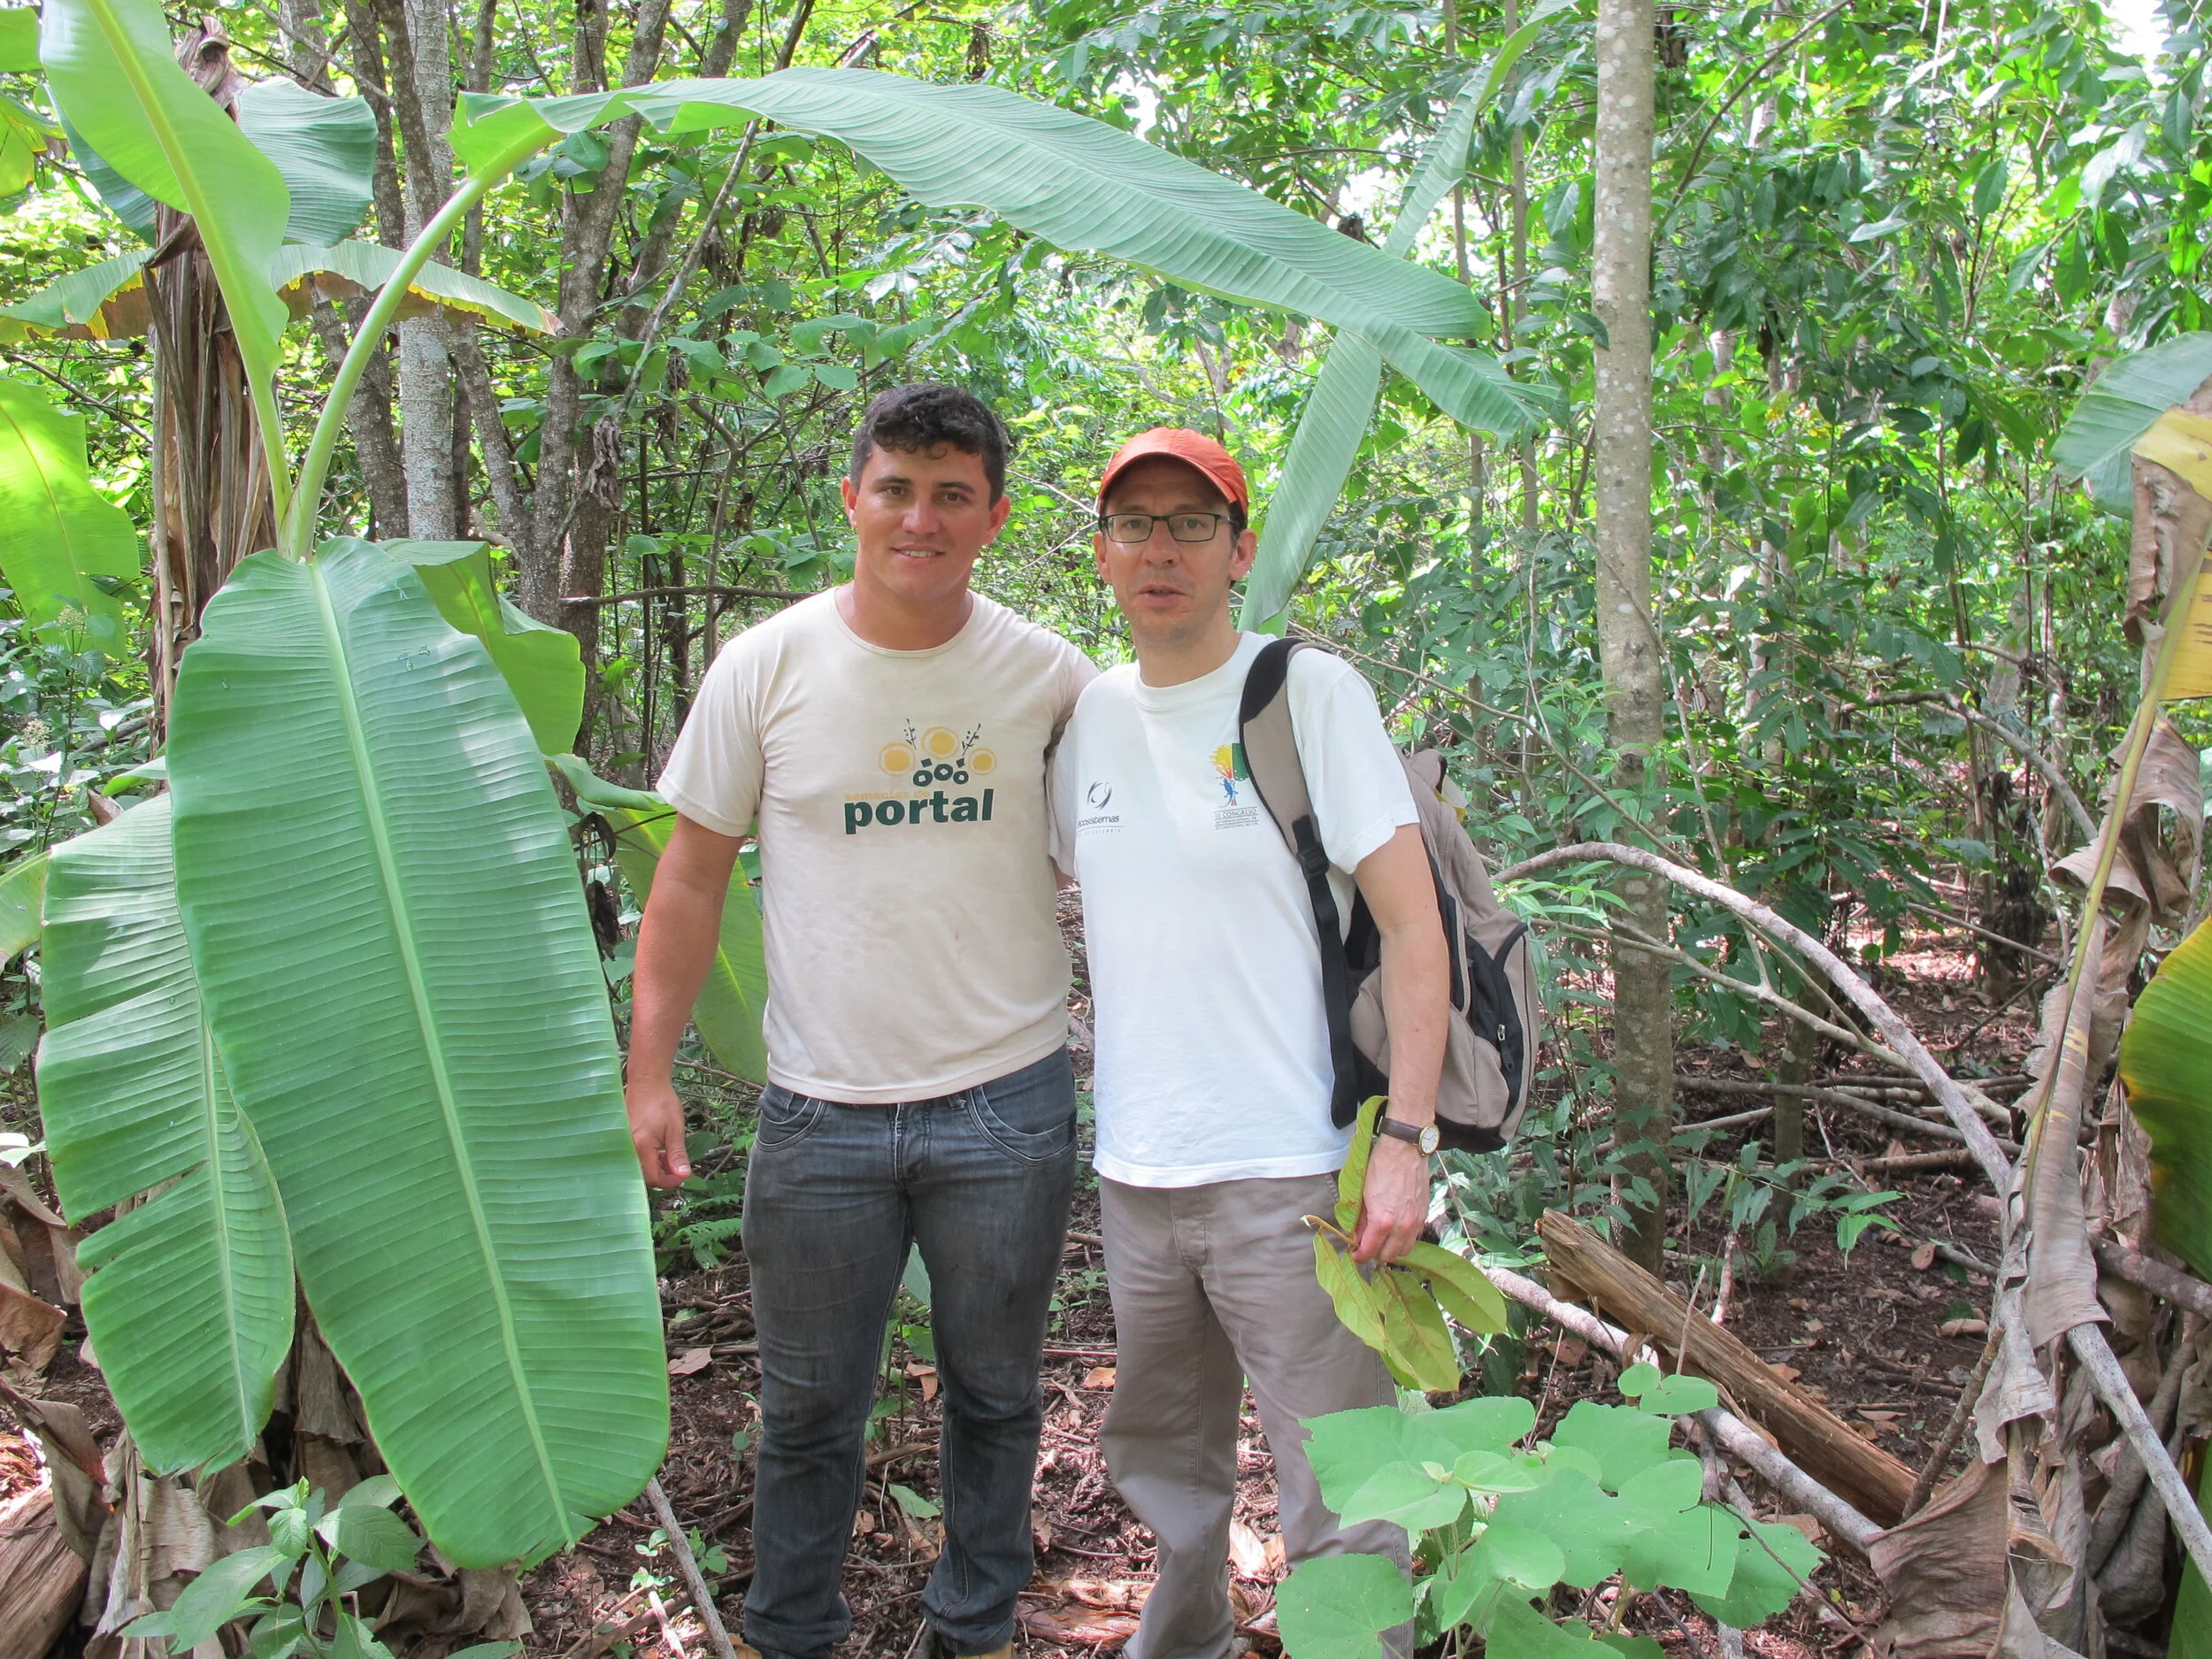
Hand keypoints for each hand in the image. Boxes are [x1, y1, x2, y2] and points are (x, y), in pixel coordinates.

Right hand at [626, 1074, 690, 1188]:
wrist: (647, 1083)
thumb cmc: (662, 1102)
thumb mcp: (676, 1130)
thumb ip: (678, 1155)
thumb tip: (684, 1176)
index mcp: (641, 1146)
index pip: (653, 1177)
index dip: (669, 1181)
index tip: (682, 1175)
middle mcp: (628, 1147)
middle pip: (644, 1175)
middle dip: (662, 1174)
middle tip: (677, 1165)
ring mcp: (624, 1143)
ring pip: (639, 1166)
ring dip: (655, 1166)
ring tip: (669, 1154)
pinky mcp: (623, 1138)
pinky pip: (634, 1156)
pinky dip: (648, 1158)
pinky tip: (658, 1149)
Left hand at [1351, 1134, 1429, 1263]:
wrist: (1405, 1149)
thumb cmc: (1381, 1166)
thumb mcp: (1362, 1193)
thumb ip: (1360, 1220)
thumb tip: (1356, 1237)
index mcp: (1383, 1221)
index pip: (1370, 1251)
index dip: (1359, 1256)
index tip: (1354, 1254)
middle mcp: (1402, 1226)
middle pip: (1388, 1256)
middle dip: (1375, 1254)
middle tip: (1366, 1245)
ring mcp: (1415, 1221)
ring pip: (1404, 1250)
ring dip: (1391, 1249)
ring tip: (1381, 1239)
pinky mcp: (1423, 1215)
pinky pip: (1414, 1238)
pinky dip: (1404, 1239)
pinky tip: (1395, 1230)